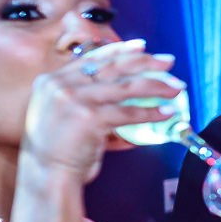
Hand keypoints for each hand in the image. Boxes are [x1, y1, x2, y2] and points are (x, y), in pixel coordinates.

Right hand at [22, 38, 183, 182]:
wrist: (45, 174)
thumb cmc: (57, 149)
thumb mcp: (61, 113)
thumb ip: (85, 97)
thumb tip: (124, 91)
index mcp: (52, 80)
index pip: (92, 58)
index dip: (120, 50)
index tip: (142, 46)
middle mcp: (61, 85)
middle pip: (112, 66)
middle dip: (145, 62)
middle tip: (168, 62)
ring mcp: (75, 100)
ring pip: (125, 86)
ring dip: (155, 86)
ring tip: (175, 88)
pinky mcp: (89, 118)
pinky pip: (128, 113)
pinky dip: (150, 113)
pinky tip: (166, 112)